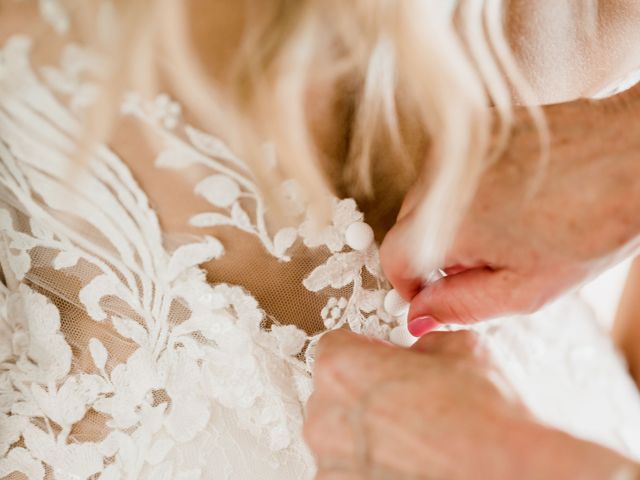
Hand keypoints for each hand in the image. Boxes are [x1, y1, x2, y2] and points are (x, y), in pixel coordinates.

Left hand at [304, 329, 636, 478]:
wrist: (508, 473)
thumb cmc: (482, 416)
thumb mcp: (455, 346)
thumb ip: (418, 343)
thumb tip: (415, 350)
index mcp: (340, 366)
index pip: (335, 347)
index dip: (366, 352)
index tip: (384, 363)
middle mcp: (323, 415)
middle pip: (334, 393)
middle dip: (364, 394)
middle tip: (405, 402)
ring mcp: (330, 462)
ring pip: (341, 436)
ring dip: (367, 435)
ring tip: (413, 438)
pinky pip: (349, 469)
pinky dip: (370, 466)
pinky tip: (408, 463)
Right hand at [380, 84, 639, 329]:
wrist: (633, 154)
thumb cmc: (591, 225)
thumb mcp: (526, 288)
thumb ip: (461, 306)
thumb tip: (416, 317)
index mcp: (448, 223)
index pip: (393, 259)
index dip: (410, 285)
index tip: (435, 296)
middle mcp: (440, 179)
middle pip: (408, 228)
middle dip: (436, 254)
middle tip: (489, 264)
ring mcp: (456, 147)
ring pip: (428, 198)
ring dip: (451, 220)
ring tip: (508, 225)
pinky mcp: (474, 125)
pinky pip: (450, 170)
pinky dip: (467, 189)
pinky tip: (511, 195)